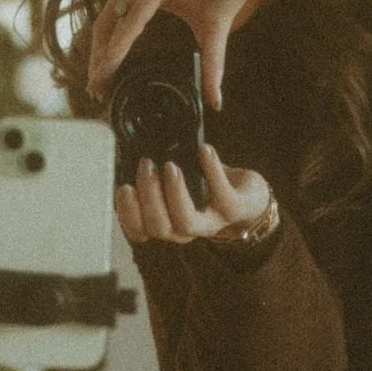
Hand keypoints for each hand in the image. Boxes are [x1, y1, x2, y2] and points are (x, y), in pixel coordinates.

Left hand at [89, 0, 297, 111]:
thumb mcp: (215, 31)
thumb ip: (210, 65)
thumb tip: (215, 103)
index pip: (114, 25)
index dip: (105, 54)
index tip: (101, 83)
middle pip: (105, 23)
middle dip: (97, 58)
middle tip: (94, 89)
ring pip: (115, 19)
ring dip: (105, 52)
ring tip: (99, 78)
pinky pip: (137, 10)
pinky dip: (124, 35)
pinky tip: (115, 56)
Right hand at [113, 146, 277, 249]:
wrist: (247, 193)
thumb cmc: (204, 182)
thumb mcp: (177, 175)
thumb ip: (155, 167)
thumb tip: (131, 138)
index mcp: (166, 221)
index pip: (139, 232)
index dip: (127, 214)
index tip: (124, 187)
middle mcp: (184, 228)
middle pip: (158, 228)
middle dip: (148, 197)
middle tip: (146, 164)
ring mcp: (210, 222)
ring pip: (185, 223)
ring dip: (174, 194)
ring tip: (170, 165)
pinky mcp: (234, 210)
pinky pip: (222, 197)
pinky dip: (211, 170)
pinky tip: (203, 150)